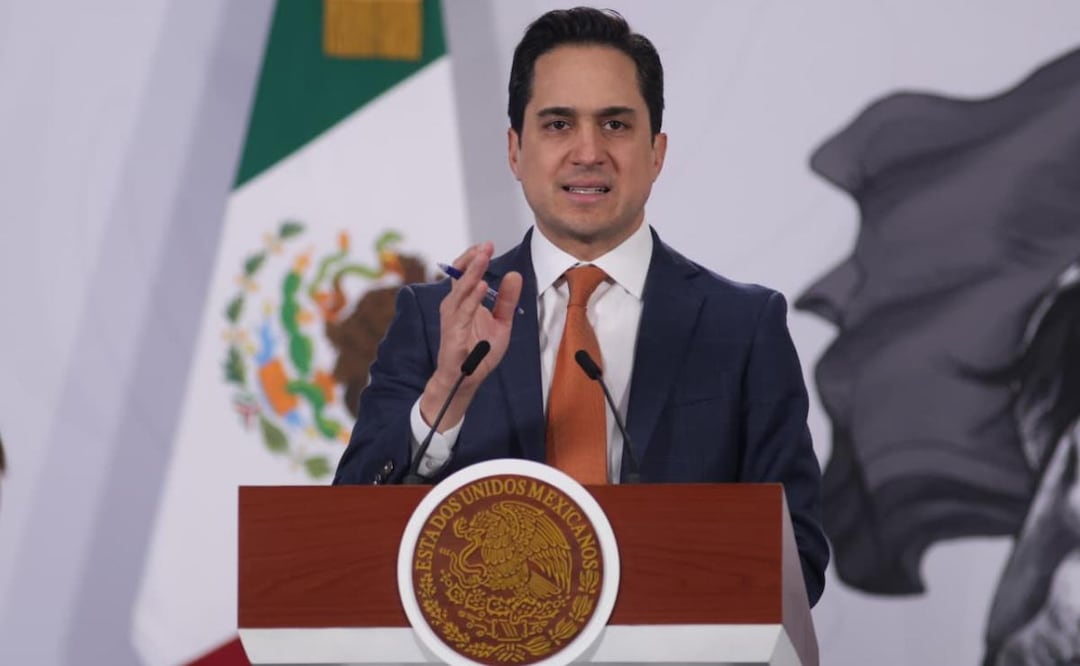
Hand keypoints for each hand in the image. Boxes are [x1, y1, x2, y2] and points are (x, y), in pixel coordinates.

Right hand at [419, 242, 522, 429]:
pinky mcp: (453, 331)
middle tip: (487, 245)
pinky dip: (473, 298)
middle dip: (474, 259)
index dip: (474, 257)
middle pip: (459, 275)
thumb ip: (506, 300)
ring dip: (473, 272)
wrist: (465, 379)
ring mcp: (452, 317)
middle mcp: (454, 305)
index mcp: (464, 300)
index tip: (487, 246)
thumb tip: (514, 274)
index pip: (464, 272)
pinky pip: (464, 311)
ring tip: (484, 257)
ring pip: (461, 289)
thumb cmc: (479, 351)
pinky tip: (482, 286)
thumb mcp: (501, 323)